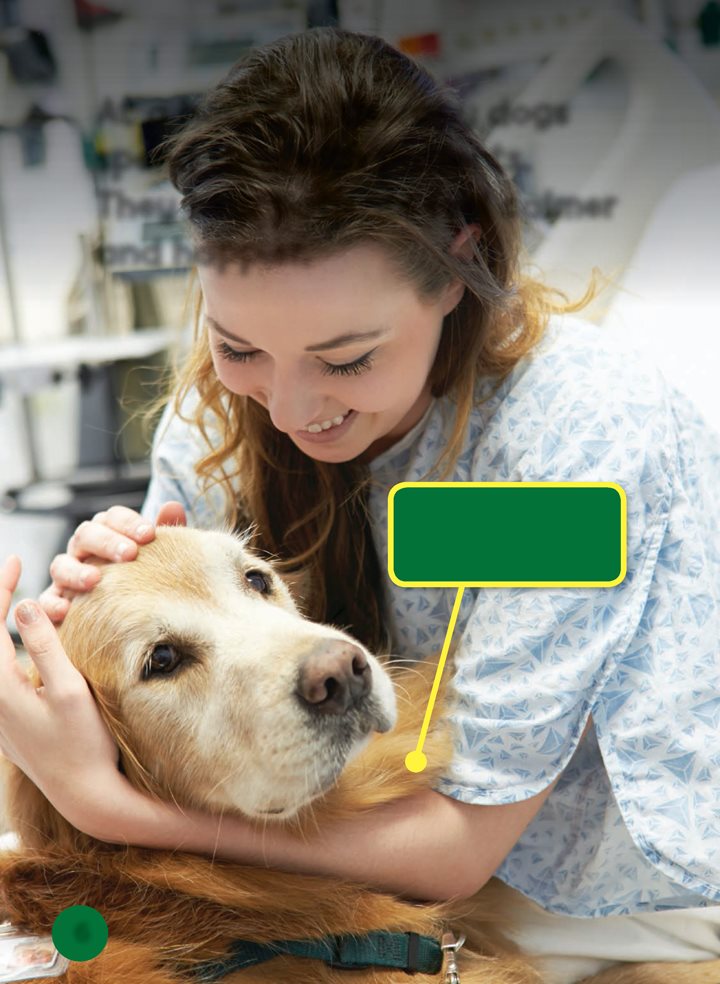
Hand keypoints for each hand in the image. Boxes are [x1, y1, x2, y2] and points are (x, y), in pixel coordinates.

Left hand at [1, 556, 125, 834]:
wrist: (84, 794)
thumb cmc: (83, 744)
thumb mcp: (70, 691)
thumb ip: (47, 646)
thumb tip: (24, 606)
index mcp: (0, 688)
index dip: (0, 589)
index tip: (15, 560)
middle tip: (11, 571)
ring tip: (12, 596)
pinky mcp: (8, 720)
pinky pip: (0, 671)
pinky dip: (6, 645)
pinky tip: (22, 637)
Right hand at [39, 501, 186, 622]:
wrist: (124, 615)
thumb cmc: (143, 577)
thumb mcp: (156, 556)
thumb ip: (165, 531)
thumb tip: (173, 505)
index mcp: (108, 533)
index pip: (113, 517)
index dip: (129, 522)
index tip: (149, 534)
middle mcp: (84, 550)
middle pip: (86, 534)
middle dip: (106, 541)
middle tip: (129, 554)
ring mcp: (67, 574)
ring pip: (61, 565)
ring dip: (76, 571)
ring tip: (95, 580)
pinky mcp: (57, 601)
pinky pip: (47, 600)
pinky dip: (52, 604)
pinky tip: (65, 610)